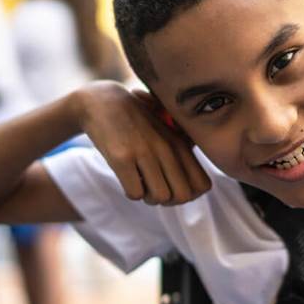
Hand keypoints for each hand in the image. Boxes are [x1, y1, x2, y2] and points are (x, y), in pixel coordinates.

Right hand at [70, 81, 210, 204]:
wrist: (101, 103)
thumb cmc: (136, 123)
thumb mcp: (166, 132)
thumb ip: (184, 153)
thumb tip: (197, 187)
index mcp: (180, 143)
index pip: (202, 185)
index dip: (190, 194)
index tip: (173, 186)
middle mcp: (166, 147)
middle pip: (183, 196)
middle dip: (169, 200)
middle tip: (154, 188)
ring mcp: (144, 152)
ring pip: (160, 198)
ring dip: (148, 197)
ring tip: (139, 181)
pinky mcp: (121, 157)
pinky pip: (135, 194)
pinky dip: (130, 191)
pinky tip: (126, 177)